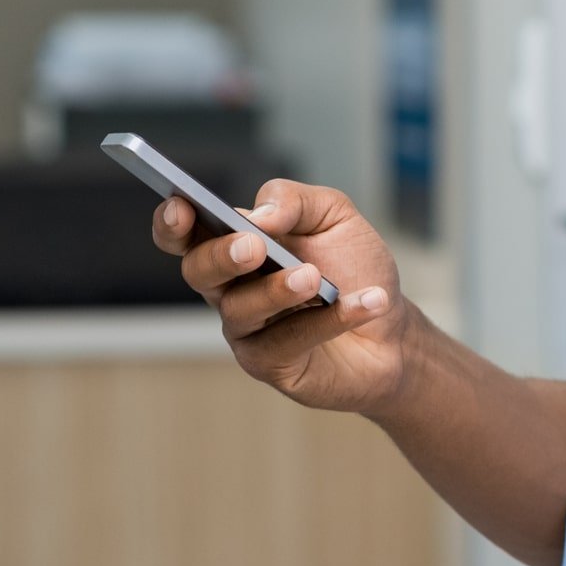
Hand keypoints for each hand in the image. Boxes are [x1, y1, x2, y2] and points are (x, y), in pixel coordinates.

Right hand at [152, 178, 411, 415]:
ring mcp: (247, 329)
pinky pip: (288, 341)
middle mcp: (231, 288)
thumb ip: (293, 201)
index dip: (172, 222)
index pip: (186, 234)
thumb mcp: (333, 216)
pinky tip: (367, 302)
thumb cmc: (354, 268)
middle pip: (199, 271)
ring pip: (242, 309)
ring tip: (315, 278)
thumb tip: (257, 214)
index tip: (180, 206)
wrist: (393, 329)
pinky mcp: (272, 364)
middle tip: (254, 247)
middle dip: (221, 256)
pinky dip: (330, 319)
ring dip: (278, 290)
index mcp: (235, 244)